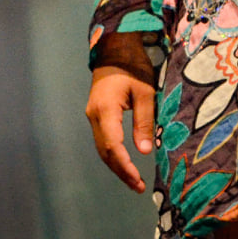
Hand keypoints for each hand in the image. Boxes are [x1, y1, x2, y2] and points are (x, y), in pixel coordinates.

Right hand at [86, 64, 156, 193]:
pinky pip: (103, 140)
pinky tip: (125, 163)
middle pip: (104, 151)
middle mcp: (94, 115)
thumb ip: (144, 122)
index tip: (137, 180)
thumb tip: (144, 151)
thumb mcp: (145, 94)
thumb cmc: (133, 68)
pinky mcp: (96, 115)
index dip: (124, 165)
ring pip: (101, 148)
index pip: (112, 145)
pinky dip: (113, 155)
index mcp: (105, 110)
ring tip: (133, 181)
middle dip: (120, 171)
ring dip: (116, 165)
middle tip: (138, 188)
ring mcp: (92, 115)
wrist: (114, 50)